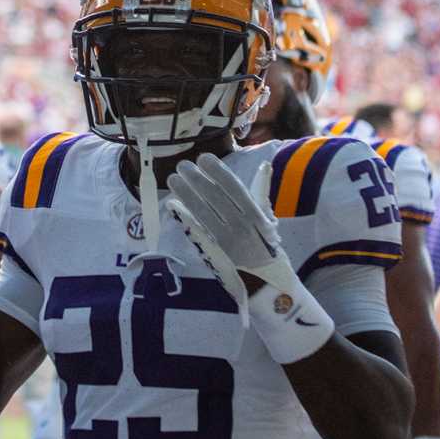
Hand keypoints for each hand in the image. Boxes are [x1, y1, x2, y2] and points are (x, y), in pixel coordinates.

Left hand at [162, 153, 285, 306]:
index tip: (203, 158)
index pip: (234, 186)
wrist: (265, 280)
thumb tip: (264, 165)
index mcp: (255, 213)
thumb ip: (261, 190)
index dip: (217, 171)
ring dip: (186, 194)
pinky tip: (173, 204)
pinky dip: (184, 216)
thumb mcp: (266, 217)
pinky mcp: (214, 253)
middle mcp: (241, 226)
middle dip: (196, 179)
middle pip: (215, 197)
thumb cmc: (264, 244)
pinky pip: (196, 231)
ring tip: (173, 179)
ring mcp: (226, 241)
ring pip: (203, 212)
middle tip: (182, 165)